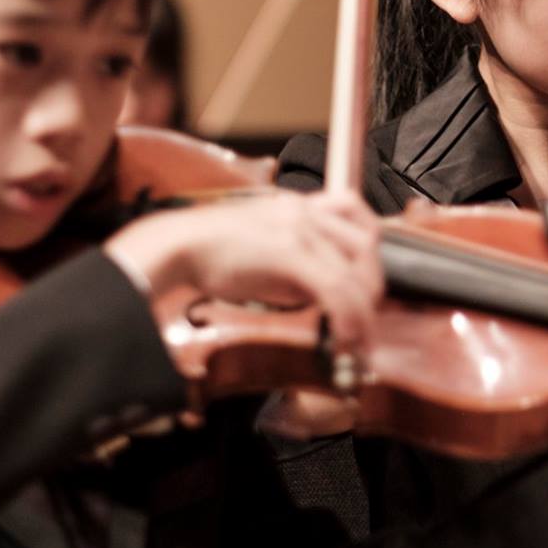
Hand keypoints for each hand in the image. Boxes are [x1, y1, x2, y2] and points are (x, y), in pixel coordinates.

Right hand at [105, 189, 382, 350]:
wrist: (175, 246)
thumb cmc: (211, 252)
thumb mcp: (265, 248)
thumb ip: (296, 266)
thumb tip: (320, 296)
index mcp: (301, 205)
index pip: (358, 217)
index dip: (370, 256)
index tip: (367, 288)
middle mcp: (306, 211)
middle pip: (366, 247)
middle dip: (372, 290)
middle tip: (365, 323)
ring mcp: (300, 229)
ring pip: (355, 273)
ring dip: (363, 313)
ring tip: (357, 342)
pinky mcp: (290, 253)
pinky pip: (335, 289)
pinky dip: (346, 318)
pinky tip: (342, 338)